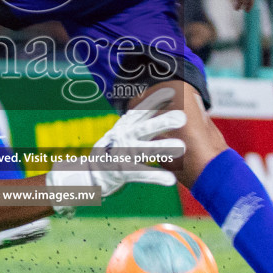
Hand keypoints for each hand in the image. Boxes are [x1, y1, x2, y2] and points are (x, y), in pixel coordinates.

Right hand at [44, 87, 185, 213]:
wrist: (90, 174)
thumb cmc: (113, 151)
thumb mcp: (124, 132)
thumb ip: (139, 122)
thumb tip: (156, 106)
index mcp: (126, 126)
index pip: (142, 111)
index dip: (156, 101)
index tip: (172, 91)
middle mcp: (124, 137)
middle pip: (145, 128)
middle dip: (163, 122)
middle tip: (182, 117)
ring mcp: (122, 154)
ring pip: (145, 150)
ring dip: (163, 148)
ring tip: (182, 147)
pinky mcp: (121, 171)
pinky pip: (141, 174)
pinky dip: (156, 177)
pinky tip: (171, 180)